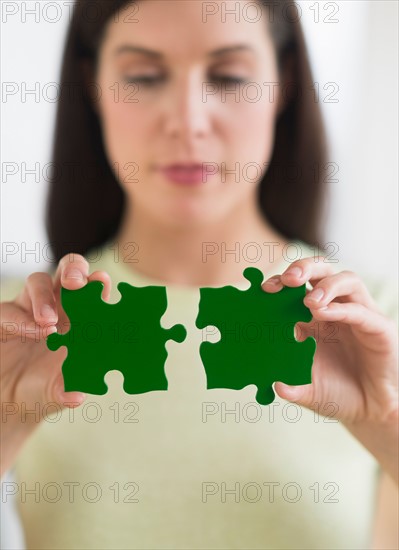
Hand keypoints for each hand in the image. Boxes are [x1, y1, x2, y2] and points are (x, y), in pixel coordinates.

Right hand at [0, 253, 110, 475]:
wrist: (8, 399)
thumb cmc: (43, 387)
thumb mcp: (57, 392)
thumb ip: (67, 391)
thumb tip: (76, 397)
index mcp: (81, 318)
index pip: (93, 291)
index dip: (99, 283)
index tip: (102, 282)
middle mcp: (57, 306)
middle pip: (68, 271)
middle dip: (74, 269)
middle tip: (75, 283)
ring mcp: (30, 308)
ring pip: (38, 282)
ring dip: (44, 297)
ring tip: (49, 323)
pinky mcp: (5, 317)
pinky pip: (10, 309)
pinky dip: (21, 319)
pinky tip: (32, 332)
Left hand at [263, 257, 397, 426]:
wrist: (371, 412)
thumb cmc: (338, 394)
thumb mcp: (308, 391)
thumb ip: (292, 388)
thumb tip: (275, 386)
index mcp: (314, 318)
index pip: (298, 286)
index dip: (282, 282)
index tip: (265, 289)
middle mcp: (336, 310)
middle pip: (322, 272)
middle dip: (304, 268)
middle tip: (288, 279)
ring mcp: (358, 316)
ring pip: (347, 280)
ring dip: (326, 284)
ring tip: (308, 300)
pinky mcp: (378, 328)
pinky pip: (361, 311)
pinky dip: (341, 308)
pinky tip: (325, 313)